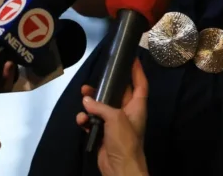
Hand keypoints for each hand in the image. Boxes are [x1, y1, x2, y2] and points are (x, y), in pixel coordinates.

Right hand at [76, 59, 148, 175]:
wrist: (120, 167)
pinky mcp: (104, 134)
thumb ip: (101, 107)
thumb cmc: (125, 140)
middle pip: (117, 93)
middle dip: (105, 87)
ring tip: (83, 99)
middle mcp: (127, 112)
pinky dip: (86, 120)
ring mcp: (115, 124)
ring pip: (102, 107)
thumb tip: (86, 100)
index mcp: (137, 106)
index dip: (137, 71)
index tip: (133, 58)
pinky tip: (81, 121)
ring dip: (91, 104)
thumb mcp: (116, 118)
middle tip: (92, 82)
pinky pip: (93, 122)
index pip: (140, 84)